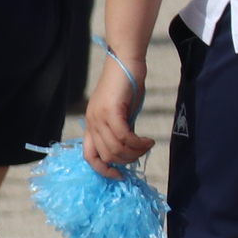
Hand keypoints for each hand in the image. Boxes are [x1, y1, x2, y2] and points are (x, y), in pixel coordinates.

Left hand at [81, 50, 153, 175]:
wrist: (125, 62)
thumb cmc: (126, 87)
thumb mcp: (122, 114)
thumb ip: (122, 132)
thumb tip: (129, 150)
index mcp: (91, 125)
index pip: (89, 156)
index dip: (103, 170)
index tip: (120, 175)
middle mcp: (91, 123)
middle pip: (106, 156)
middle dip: (127, 161)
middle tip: (142, 152)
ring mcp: (99, 117)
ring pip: (115, 149)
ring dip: (135, 152)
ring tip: (147, 145)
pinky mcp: (111, 111)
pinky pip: (124, 136)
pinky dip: (138, 143)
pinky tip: (148, 140)